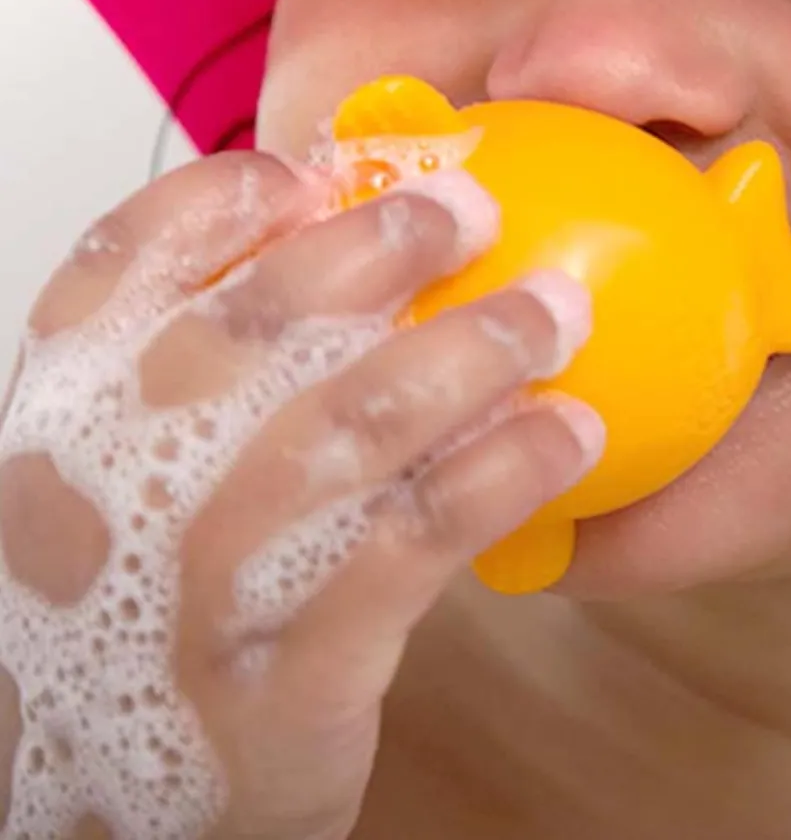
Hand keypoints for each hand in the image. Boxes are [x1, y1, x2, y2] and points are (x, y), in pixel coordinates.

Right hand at [0, 151, 599, 839]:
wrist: (115, 813)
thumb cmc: (157, 605)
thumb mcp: (136, 476)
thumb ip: (214, 366)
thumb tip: (349, 234)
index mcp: (64, 418)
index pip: (117, 266)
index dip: (221, 201)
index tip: (317, 171)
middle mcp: (110, 490)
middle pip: (252, 326)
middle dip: (380, 246)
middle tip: (475, 210)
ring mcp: (194, 586)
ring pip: (346, 424)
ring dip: (471, 349)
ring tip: (558, 312)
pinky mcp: (283, 675)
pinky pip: (411, 542)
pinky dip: (503, 471)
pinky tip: (568, 434)